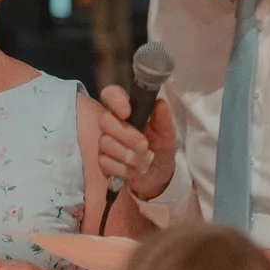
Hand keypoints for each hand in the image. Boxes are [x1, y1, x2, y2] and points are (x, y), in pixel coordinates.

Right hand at [95, 86, 177, 200]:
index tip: (127, 112)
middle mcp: (112, 124)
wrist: (159, 174)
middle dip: (126, 135)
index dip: (115, 100)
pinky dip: (124, 169)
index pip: (110, 94)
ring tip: (144, 161)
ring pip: (105, 143)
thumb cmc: (160, 147)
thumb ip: (163, 119)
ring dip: (128, 155)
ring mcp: (105, 143)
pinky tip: (135, 171)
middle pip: (105, 121)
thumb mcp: (167, 133)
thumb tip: (161, 103)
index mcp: (126, 110)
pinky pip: (105, 163)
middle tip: (144, 145)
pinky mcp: (103, 163)